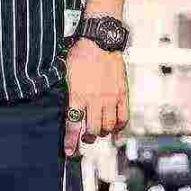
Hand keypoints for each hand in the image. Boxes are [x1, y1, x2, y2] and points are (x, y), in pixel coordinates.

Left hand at [64, 38, 128, 156]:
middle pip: (91, 129)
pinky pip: (123, 118)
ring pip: (107, 127)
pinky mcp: (122, 94)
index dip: (71, 140)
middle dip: (86, 137)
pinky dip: (119, 127)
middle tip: (84, 136)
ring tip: (97, 130)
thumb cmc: (81, 51)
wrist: (101, 39)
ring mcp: (110, 98)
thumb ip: (68, 90)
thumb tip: (67, 105)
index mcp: (78, 93)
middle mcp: (95, 99)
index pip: (73, 124)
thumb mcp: (67, 70)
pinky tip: (115, 129)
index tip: (69, 151)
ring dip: (101, 132)